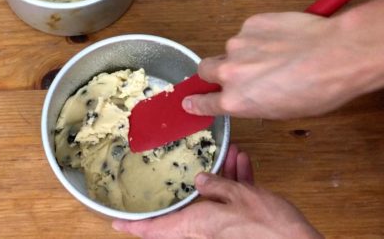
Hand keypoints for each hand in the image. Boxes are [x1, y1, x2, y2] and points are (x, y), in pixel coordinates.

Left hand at [112, 145, 321, 238]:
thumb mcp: (240, 197)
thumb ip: (216, 186)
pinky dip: (236, 183)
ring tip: (229, 153)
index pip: (155, 229)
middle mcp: (206, 229)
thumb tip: (199, 180)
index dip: (133, 225)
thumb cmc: (268, 226)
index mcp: (197, 225)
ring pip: (213, 199)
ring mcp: (224, 228)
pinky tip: (242, 162)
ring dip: (220, 176)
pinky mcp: (242, 226)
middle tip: (184, 167)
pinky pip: (232, 201)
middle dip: (188, 184)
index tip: (115, 221)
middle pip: (185, 209)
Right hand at [182, 0, 383, 118]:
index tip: (189, 101)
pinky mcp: (252, 23)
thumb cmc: (318, 90)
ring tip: (276, 54)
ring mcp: (239, 44)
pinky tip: (282, 40)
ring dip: (245, 53)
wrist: (336, 54)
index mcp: (236, 101)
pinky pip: (249, 31)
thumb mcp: (283, 111)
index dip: (195, 102)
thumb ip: (254, 103)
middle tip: (237, 73)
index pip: (203, 102)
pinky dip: (260, 36)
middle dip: (214, 72)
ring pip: (232, 49)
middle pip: (205, 69)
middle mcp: (230, 73)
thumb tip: (251, 96)